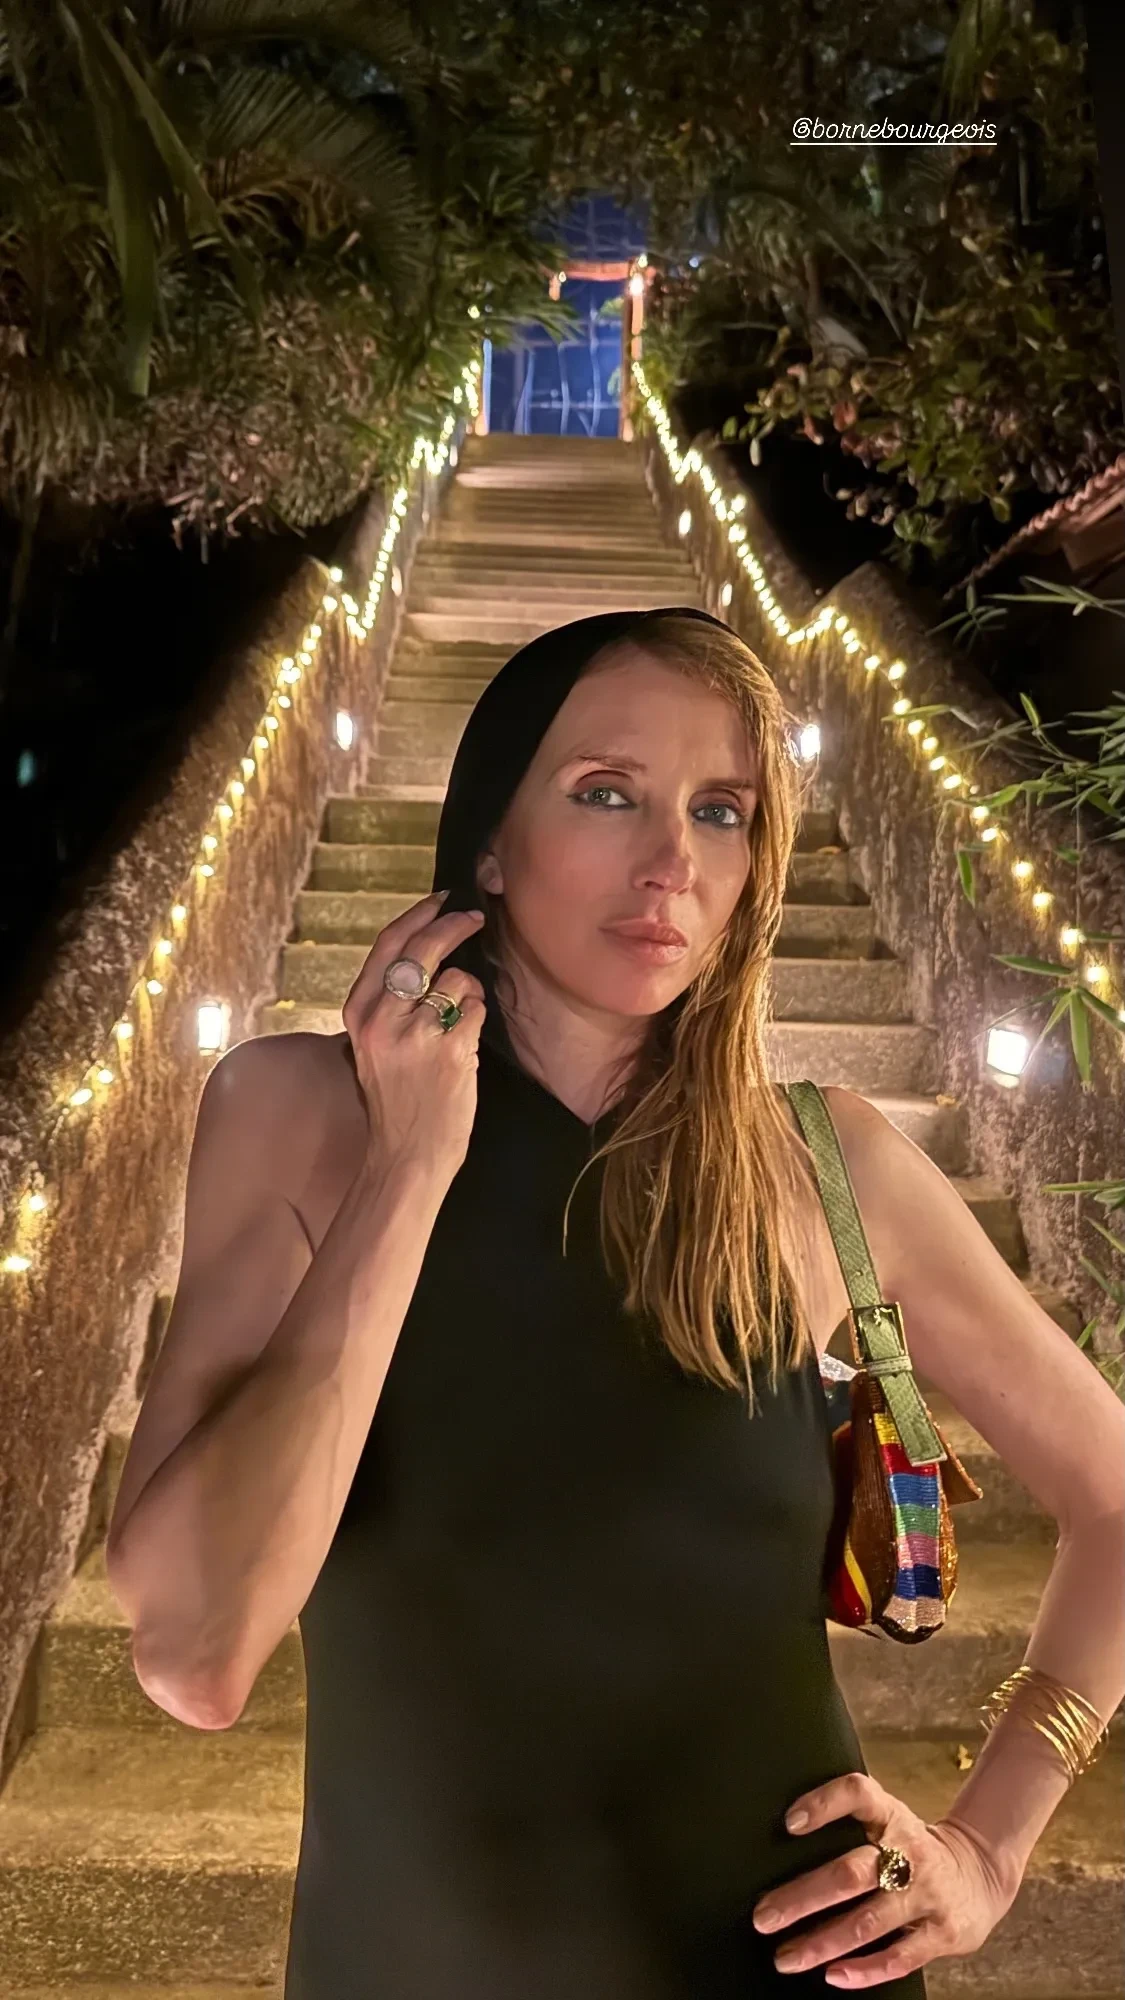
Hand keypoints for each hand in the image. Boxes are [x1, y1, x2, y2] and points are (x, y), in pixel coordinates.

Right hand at [342, 889, 486, 1186]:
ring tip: (459, 1024)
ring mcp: (416, 1034)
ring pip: (458, 980)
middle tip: (473, 917)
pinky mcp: (450, 1050)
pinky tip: (466, 1043)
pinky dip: (479, 1018)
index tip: (440, 901)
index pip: (387, 946)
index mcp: (359, 1013)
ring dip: (470, 993)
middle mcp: (382, 1019)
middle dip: (452, 925)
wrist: (407, 1155)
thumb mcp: (374, 1046)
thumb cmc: (398, 1101)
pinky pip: (477, 1008)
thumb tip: (424, 953)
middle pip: (422, 949)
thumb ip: (390, 1002)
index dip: (417, 916)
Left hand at [751, 1772, 1021, 1987]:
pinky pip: (899, 1957)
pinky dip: (864, 1970)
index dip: (824, 1804)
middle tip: (763, 1916)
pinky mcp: (943, 1933)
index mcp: (891, 1815)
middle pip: (851, 1872)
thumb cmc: (909, 1848)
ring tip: (785, 1957)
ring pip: (868, 1922)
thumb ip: (848, 1824)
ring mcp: (927, 1893)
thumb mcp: (887, 1821)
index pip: (858, 1794)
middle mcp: (909, 1851)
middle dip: (803, 1898)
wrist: (978, 1874)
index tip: (789, 1824)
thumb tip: (780, 1836)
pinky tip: (833, 1975)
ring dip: (822, 1942)